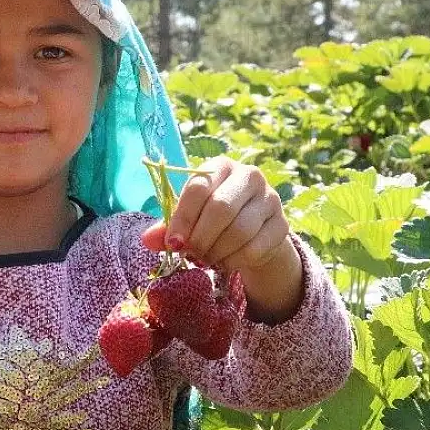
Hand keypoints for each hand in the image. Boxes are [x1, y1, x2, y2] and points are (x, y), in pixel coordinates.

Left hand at [142, 156, 304, 322]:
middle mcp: (249, 176)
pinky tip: (224, 263)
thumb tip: (147, 239)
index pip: (199, 187)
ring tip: (204, 260)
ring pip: (240, 231)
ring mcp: (270, 199)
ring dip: (217, 251)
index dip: (183, 218)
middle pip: (221, 208)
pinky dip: (234, 261)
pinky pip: (256, 248)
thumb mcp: (189, 217)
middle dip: (201, 238)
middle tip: (190, 254)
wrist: (253, 231)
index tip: (173, 243)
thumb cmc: (212, 217)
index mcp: (220, 166)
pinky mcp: (282, 225)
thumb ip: (169, 226)